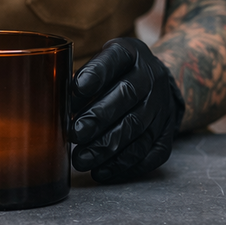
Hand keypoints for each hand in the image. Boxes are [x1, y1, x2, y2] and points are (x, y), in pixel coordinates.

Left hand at [70, 38, 184, 182]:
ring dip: (108, 147)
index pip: (114, 59)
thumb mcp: (100, 62)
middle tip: (74, 135)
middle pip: (127, 97)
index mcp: (130, 53)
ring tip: (82, 159)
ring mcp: (163, 105)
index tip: (75, 89)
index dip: (95, 74)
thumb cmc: (115, 73)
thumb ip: (81, 79)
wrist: (156, 82)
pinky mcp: (169, 131)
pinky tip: (103, 171)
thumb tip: (56, 106)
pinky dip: (126, 165)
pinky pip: (151, 152)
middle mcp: (151, 77)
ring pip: (138, 128)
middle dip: (98, 118)